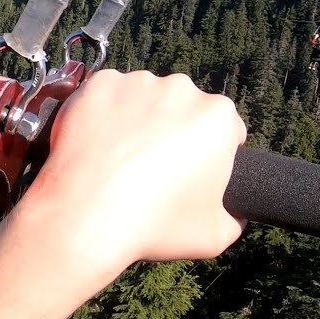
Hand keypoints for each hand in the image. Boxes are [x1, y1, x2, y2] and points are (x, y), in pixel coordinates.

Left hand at [16, 69, 246, 296]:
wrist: (84, 216)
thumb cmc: (153, 226)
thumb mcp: (216, 236)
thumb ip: (235, 216)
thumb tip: (234, 211)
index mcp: (218, 117)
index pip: (225, 129)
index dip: (212, 152)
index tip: (192, 170)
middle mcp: (181, 89)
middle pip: (183, 108)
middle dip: (174, 130)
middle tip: (152, 166)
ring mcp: (137, 83)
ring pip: (144, 99)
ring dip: (139, 118)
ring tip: (121, 158)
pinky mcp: (99, 84)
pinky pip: (108, 95)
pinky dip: (104, 113)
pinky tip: (99, 144)